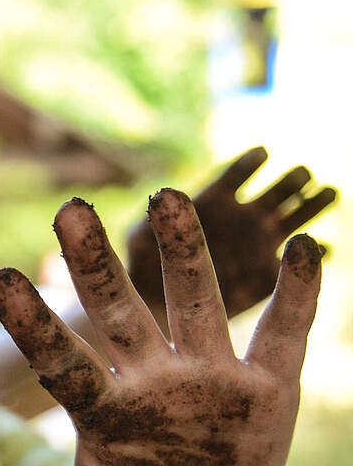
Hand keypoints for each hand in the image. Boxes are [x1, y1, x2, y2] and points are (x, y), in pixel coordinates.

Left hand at [0, 191, 320, 465]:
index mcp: (103, 408)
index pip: (62, 360)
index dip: (33, 324)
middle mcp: (151, 375)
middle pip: (120, 312)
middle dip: (96, 264)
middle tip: (69, 208)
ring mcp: (208, 373)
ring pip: (194, 301)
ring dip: (185, 252)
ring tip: (168, 196)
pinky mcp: (267, 384)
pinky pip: (282, 333)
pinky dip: (296, 295)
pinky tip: (299, 251)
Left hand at [125, 147, 334, 320]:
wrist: (156, 311)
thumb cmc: (140, 270)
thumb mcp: (139, 241)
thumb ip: (149, 220)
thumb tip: (159, 198)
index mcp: (215, 202)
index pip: (237, 175)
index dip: (249, 164)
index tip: (262, 154)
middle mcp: (242, 218)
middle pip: (278, 190)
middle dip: (292, 180)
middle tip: (302, 176)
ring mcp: (259, 245)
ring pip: (296, 217)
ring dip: (313, 204)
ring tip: (326, 194)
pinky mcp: (267, 276)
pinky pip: (295, 263)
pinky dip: (312, 256)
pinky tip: (321, 251)